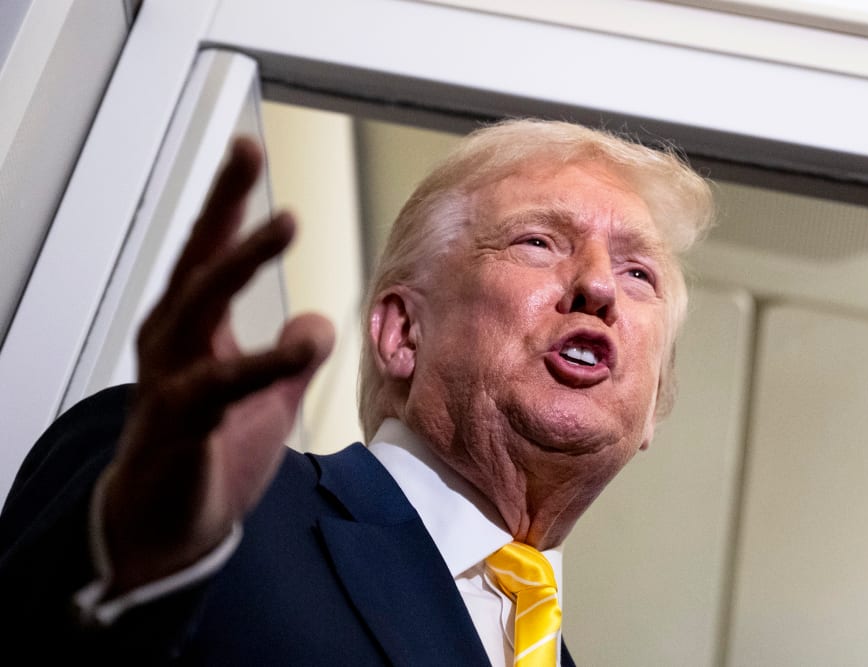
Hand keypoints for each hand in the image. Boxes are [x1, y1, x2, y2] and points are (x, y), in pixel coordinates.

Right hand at [100, 138, 333, 592]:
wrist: (169, 529)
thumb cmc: (209, 454)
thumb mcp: (264, 396)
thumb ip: (291, 356)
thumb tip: (320, 318)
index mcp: (191, 330)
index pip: (209, 253)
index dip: (227, 202)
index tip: (245, 148)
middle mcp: (172, 343)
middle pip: (197, 260)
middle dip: (223, 204)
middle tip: (246, 153)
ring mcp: (171, 380)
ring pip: (201, 305)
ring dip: (242, 260)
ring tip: (285, 222)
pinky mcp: (182, 423)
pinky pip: (224, 384)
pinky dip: (264, 361)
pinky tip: (304, 341)